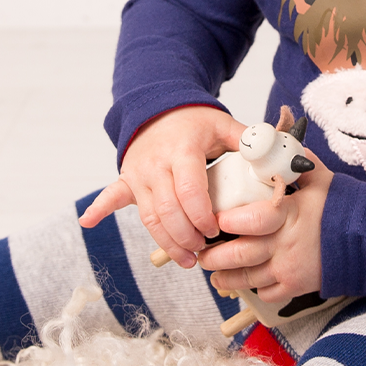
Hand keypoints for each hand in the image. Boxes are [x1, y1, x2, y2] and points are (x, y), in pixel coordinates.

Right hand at [78, 106, 244, 266]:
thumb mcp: (224, 126)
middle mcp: (155, 164)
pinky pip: (111, 195)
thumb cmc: (195, 122)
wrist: (160, 106)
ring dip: (165, 241)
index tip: (214, 230)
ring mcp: (138, 173)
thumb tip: (277, 156)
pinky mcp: (127, 179)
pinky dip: (99, 209)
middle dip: (186, 236)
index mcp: (181, 150)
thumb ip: (250, 143)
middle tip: (203, 251)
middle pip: (167, 210)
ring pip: (148, 216)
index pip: (188, 190)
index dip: (201, 215)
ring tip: (186, 259)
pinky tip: (88, 222)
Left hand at [197, 154, 330, 304]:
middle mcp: (285, 244)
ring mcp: (290, 269)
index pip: (253, 219)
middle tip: (202, 252)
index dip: (229, 221)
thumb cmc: (345, 209)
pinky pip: (267, 293)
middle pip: (240, 255)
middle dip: (214, 257)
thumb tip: (278, 145)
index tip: (215, 219)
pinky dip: (254, 289)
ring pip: (248, 279)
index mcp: (289, 214)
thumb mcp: (320, 179)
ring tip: (213, 272)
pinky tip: (246, 281)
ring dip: (225, 277)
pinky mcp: (296, 287)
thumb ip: (295, 165)